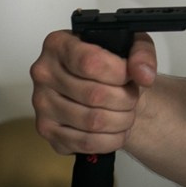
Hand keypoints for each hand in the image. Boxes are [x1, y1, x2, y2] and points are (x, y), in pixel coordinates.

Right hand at [31, 30, 156, 156]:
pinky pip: (84, 142)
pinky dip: (110, 140)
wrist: (100, 84)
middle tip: (133, 96)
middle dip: (125, 99)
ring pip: (92, 121)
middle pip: (94, 95)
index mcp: (59, 44)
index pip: (90, 62)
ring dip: (121, 120)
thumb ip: (141, 53)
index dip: (119, 73)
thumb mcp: (131, 44)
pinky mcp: (46, 130)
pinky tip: (118, 130)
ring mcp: (42, 103)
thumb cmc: (110, 62)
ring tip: (128, 112)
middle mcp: (44, 73)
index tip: (131, 76)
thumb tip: (144, 74)